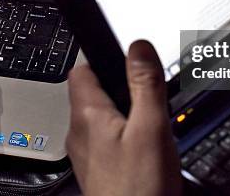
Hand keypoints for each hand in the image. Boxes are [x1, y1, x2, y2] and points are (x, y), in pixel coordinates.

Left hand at [66, 41, 181, 195]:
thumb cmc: (139, 188)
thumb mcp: (151, 128)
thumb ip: (145, 85)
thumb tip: (139, 47)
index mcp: (87, 115)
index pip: (81, 70)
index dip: (102, 58)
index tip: (123, 58)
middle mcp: (79, 132)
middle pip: (92, 93)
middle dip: (118, 88)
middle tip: (146, 93)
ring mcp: (85, 153)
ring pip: (99, 117)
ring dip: (121, 112)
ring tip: (148, 120)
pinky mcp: (97, 169)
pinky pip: (104, 139)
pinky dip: (121, 134)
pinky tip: (142, 147)